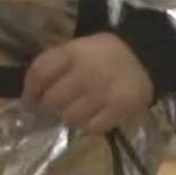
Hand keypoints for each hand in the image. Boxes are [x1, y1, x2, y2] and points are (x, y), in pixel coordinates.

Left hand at [23, 33, 153, 135]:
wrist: (146, 57)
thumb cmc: (104, 53)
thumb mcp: (76, 47)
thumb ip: (54, 62)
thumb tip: (31, 87)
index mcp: (73, 53)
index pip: (40, 72)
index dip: (29, 88)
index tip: (29, 97)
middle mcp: (86, 72)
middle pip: (52, 99)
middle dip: (50, 104)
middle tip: (56, 104)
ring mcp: (103, 93)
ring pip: (70, 117)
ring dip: (70, 116)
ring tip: (78, 109)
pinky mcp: (119, 109)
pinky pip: (92, 127)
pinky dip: (90, 125)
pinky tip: (94, 116)